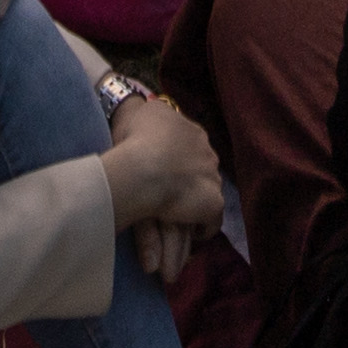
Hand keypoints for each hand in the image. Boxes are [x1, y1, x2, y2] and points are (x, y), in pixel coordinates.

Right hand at [98, 90, 221, 239]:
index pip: (190, 147)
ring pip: (206, 193)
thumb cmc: (134, 138)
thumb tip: (153, 117)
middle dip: (188, 181)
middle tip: (170, 194)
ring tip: (177, 217)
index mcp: (191, 131)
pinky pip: (212, 220)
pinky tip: (189, 233)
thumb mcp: (145, 114)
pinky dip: (203, 228)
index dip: (178, 161)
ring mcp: (212, 177)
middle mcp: (207, 151)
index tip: (164, 171)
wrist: (142, 166)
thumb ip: (156, 116)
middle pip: (201, 169)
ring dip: (194, 204)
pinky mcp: (213, 203)